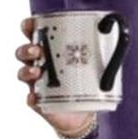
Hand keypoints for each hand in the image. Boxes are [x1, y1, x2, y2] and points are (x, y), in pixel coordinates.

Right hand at [16, 17, 96, 135]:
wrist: (84, 114)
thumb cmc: (87, 86)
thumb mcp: (97, 67)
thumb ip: (104, 50)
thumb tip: (113, 29)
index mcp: (51, 53)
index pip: (35, 35)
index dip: (29, 27)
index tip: (30, 24)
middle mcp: (41, 66)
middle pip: (24, 53)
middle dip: (27, 49)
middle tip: (37, 50)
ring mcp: (37, 84)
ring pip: (23, 73)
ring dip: (26, 70)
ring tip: (37, 71)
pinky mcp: (39, 103)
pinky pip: (31, 99)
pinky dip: (31, 98)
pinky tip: (35, 97)